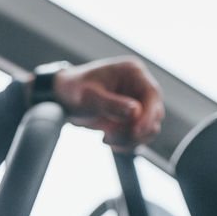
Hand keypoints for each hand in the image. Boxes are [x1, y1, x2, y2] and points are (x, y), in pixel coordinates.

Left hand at [49, 56, 164, 149]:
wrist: (62, 98)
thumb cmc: (73, 90)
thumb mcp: (89, 97)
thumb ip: (112, 104)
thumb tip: (137, 112)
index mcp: (133, 73)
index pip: (152, 95)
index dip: (148, 116)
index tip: (135, 132)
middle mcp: (139, 86)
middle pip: (154, 114)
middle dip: (134, 131)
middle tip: (108, 137)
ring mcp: (138, 102)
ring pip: (149, 127)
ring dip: (130, 139)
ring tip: (106, 138)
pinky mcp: (132, 117)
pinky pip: (139, 135)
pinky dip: (127, 142)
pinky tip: (108, 141)